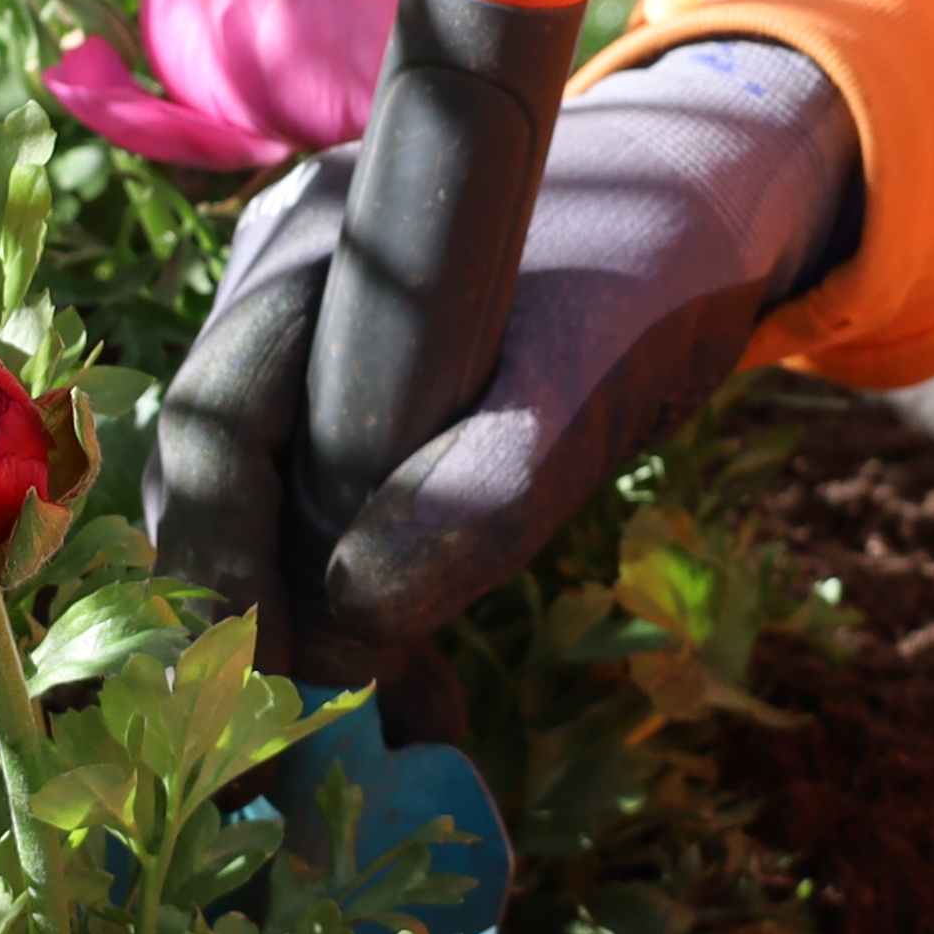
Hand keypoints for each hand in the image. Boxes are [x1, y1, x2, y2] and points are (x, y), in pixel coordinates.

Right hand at [151, 38, 855, 679]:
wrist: (722, 189)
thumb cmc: (667, 259)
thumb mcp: (593, 378)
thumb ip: (486, 493)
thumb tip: (351, 622)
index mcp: (310, 245)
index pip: (211, 426)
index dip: (221, 563)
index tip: (268, 684)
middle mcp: (278, 283)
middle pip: (215, 475)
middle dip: (260, 616)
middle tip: (327, 744)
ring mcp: (307, 330)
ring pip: (264, 503)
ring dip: (313, 627)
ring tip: (398, 733)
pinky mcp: (352, 383)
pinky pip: (318, 500)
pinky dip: (357, 597)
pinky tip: (414, 685)